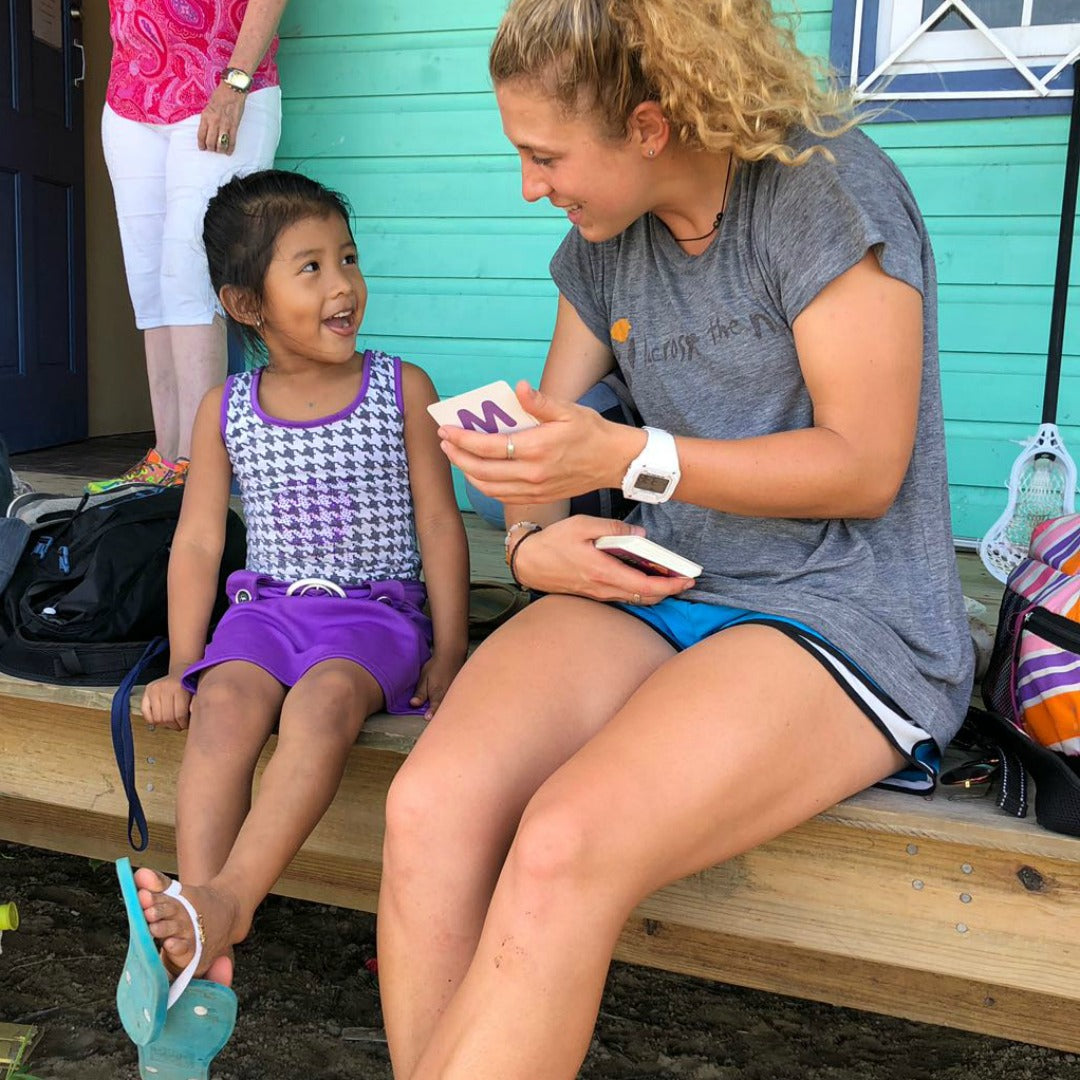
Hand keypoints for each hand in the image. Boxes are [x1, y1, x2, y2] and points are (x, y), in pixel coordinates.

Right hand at [141, 674, 192, 730]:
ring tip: (171, 722)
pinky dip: (152, 720)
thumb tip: (192, 712)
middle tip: (179, 725)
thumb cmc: (190, 686)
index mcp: (180, 688)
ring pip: (157, 718)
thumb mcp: (196, 693)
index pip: (179, 714)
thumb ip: (195, 703)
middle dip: (175, 726)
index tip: (186, 725)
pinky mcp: (147, 691)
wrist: (181, 671)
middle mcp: (165, 688)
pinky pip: (145, 713)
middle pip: (167, 718)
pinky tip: (160, 719)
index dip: (183, 724)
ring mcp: (154, 689)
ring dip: (165, 724)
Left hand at [198, 83, 247, 154]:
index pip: (201, 135)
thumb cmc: (221, 95)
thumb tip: (208, 129)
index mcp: (206, 116)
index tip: (202, 148)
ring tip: (220, 150)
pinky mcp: (234, 126)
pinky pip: (232, 141)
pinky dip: (230, 148)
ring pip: (220, 144)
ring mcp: (224, 125)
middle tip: (212, 149)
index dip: (201, 144)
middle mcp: (214, 122)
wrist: (232, 90)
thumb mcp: (209, 106)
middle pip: (210, 142)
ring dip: (220, 150)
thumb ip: (207, 118)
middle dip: (210, 148)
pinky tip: (229, 152)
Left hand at [410, 651, 466, 718]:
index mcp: (437, 692)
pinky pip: (458, 701)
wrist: (452, 655)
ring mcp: (456, 693)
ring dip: (450, 712)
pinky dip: (455, 706)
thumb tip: (413, 704)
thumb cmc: (436, 666)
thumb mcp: (424, 677)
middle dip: (443, 716)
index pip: (434, 706)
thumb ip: (420, 692)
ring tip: (449, 720)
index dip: (431, 713)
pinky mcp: (461, 691)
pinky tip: (455, 710)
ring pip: (452, 705)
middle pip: (445, 709)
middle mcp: (448, 694)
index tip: (428, 718)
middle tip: (440, 723)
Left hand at [437, 382, 644, 504]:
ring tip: (456, 456)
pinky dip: (484, 486)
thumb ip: (540, 402)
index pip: (489, 446)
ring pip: (489, 487)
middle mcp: (533, 473)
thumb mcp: (569, 410)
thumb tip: (519, 387)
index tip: (446, 430)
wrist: (615, 462)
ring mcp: (535, 489)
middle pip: (482, 470)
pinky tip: (477, 473)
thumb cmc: (592, 432)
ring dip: (467, 473)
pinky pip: (503, 496)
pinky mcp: (538, 497)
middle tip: (444, 441)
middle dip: (457, 456)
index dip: (463, 439)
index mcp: (538, 448)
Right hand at [510, 516, 696, 601]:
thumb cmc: (552, 543)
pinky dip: (639, 589)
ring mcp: (598, 594)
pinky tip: (644, 576)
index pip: (645, 587)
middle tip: (685, 579)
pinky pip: (623, 596)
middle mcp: (603, 588)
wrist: (528, 562)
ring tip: (669, 577)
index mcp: (603, 572)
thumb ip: (612, 528)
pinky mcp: (594, 593)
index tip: (687, 581)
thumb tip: (638, 534)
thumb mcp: (582, 526)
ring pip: (635, 599)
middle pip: (645, 598)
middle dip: (668, 590)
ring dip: (655, 591)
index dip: (670, 586)